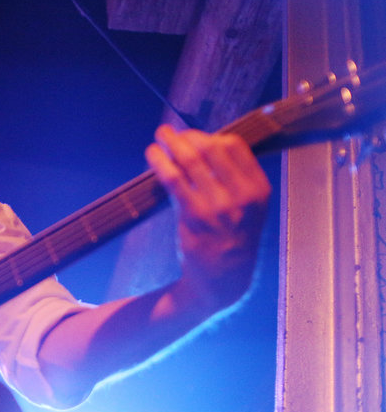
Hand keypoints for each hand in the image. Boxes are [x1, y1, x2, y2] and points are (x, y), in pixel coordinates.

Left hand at [145, 124, 270, 309]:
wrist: (224, 278)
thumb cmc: (232, 237)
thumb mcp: (249, 208)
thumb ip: (235, 179)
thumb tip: (206, 143)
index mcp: (259, 189)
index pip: (235, 146)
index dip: (211, 136)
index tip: (195, 137)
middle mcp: (242, 196)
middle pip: (210, 148)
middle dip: (186, 136)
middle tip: (170, 133)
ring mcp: (218, 206)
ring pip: (190, 161)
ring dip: (170, 144)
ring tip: (159, 136)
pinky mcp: (194, 216)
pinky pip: (174, 180)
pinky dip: (160, 163)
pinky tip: (152, 154)